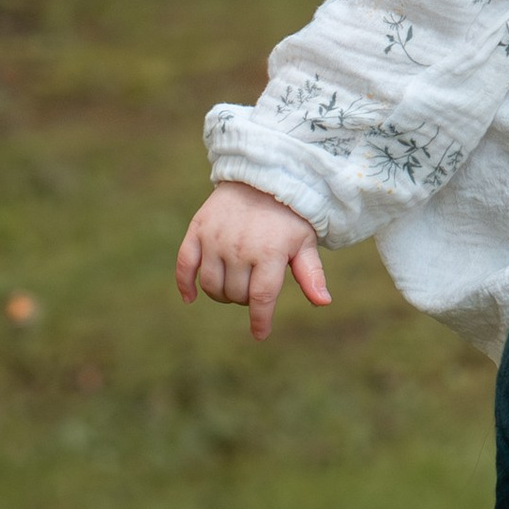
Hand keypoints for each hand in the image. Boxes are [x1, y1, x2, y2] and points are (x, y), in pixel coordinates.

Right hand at [175, 180, 330, 339]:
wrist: (262, 174)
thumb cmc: (289, 214)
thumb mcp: (304, 241)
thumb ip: (311, 273)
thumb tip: (323, 302)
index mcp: (271, 251)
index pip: (262, 298)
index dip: (260, 320)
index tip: (261, 334)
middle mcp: (241, 246)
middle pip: (236, 295)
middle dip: (245, 299)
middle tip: (255, 285)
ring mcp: (216, 238)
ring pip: (212, 286)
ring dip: (222, 294)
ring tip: (236, 284)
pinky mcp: (198, 229)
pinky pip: (184, 265)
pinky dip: (185, 285)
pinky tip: (191, 298)